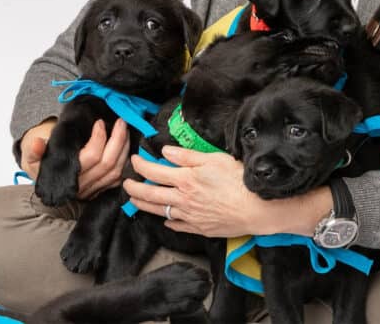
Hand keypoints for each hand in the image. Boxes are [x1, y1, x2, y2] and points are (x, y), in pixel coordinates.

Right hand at [19, 118, 130, 198]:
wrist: (44, 180)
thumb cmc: (40, 164)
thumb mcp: (32, 158)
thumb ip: (33, 151)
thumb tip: (37, 143)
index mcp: (66, 176)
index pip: (91, 156)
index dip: (99, 138)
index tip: (100, 123)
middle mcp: (81, 185)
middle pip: (108, 163)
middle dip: (118, 140)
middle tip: (121, 122)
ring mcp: (92, 190)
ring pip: (117, 171)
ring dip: (124, 149)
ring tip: (125, 131)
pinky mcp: (100, 191)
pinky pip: (118, 179)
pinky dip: (125, 162)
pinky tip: (126, 147)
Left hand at [123, 146, 327, 237]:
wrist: (254, 209)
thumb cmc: (238, 181)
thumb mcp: (215, 159)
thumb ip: (188, 156)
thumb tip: (165, 152)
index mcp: (185, 179)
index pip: (154, 171)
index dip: (141, 165)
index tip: (134, 160)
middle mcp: (182, 199)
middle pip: (150, 194)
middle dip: (134, 188)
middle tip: (125, 184)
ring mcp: (189, 216)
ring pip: (159, 211)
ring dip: (144, 205)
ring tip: (135, 201)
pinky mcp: (199, 228)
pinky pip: (178, 225)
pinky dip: (169, 222)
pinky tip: (167, 220)